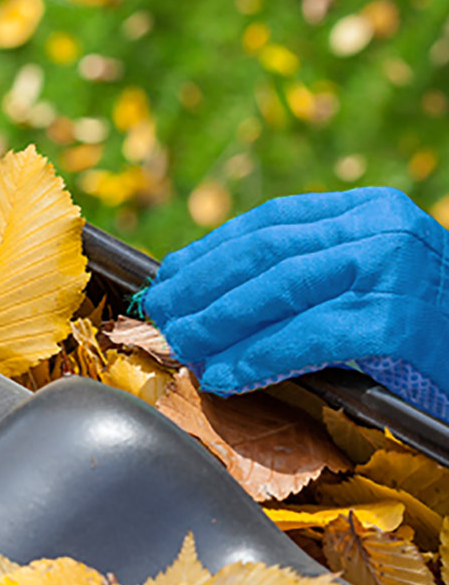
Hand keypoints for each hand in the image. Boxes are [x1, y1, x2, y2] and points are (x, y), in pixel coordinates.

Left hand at [143, 187, 448, 420]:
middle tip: (162, 312)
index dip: (211, 249)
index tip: (172, 274)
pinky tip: (225, 374)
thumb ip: (313, 274)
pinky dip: (256, 356)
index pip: (271, 221)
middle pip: (265, 252)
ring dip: (217, 322)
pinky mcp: (396, 320)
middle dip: (202, 286)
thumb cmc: (429, 332)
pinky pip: (305, 337)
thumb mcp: (371, 281)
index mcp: (370, 210)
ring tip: (182, 344)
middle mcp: (380, 228)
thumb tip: (218, 291)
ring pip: (276, 290)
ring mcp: (390, 270)